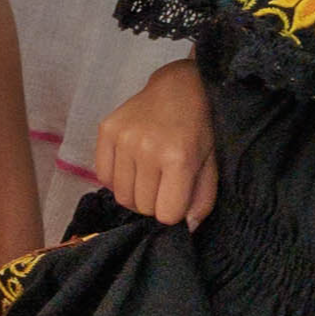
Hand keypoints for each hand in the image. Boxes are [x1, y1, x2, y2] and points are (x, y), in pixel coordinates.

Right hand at [89, 60, 216, 225]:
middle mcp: (147, 149)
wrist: (178, 87)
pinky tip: (131, 167)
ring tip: (147, 177)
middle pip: (142, 206)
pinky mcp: (106, 130)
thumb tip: (186, 229)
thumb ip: (201, 200)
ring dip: (135, 194)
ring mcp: (123, 139)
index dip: (173, 211)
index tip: (178, 196)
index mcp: (178, 158)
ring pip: (121, 195)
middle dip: (154, 204)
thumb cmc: (199, 127)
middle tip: (163, 185)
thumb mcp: (211, 164)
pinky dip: (117, 180)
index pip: (166, 214)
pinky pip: (104, 177)